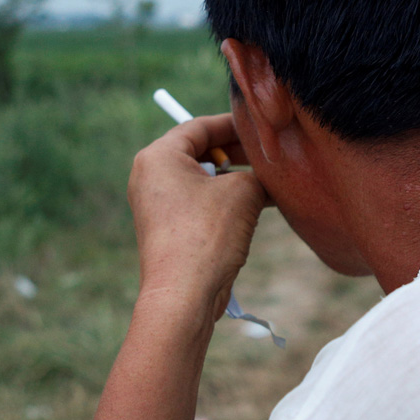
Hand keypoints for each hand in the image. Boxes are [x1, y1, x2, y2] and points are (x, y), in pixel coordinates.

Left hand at [128, 113, 267, 325]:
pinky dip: (225, 201)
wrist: (183, 296)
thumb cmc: (206, 236)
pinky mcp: (166, 228)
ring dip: (234, 180)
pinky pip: (199, 203)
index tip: (261, 127)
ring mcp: (157, 204)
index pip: (199, 126)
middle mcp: (151, 176)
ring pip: (202, 180)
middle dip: (237, 153)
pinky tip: (257, 207)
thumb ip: (256, 173)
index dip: (234, 124)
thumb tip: (265, 177)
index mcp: (159, 156)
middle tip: (268, 156)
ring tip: (268, 182)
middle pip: (199, 151)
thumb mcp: (242, 191)